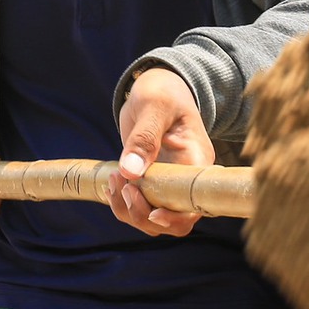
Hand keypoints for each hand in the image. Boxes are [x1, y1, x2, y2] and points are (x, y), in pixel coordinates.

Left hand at [110, 67, 212, 237]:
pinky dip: (122, 203)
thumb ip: (144, 138)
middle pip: (173, 221)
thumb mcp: (154, 106)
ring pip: (152, 219)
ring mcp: (168, 183)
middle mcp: (186, 179)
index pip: (194, 205)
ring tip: (113, 180)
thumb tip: (131, 172)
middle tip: (122, 187)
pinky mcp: (151, 183)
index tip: (152, 212)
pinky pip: (139, 207)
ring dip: (128, 210)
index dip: (175, 218)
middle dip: (143, 214)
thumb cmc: (162, 91)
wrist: (156, 87)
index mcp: (197, 162)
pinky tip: (111, 183)